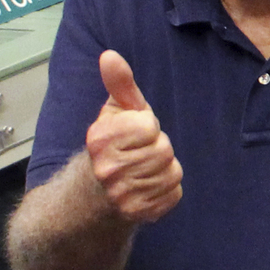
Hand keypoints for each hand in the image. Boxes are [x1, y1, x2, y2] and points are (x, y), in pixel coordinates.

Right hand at [85, 52, 182, 224]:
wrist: (95, 192)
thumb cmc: (114, 143)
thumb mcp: (116, 111)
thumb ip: (119, 83)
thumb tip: (109, 55)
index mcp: (100, 139)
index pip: (149, 125)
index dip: (147, 126)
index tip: (134, 132)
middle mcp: (107, 170)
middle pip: (164, 150)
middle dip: (157, 147)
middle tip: (140, 152)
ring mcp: (122, 196)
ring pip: (172, 172)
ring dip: (164, 168)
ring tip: (144, 169)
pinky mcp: (138, 214)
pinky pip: (174, 193)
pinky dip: (167, 189)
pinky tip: (148, 186)